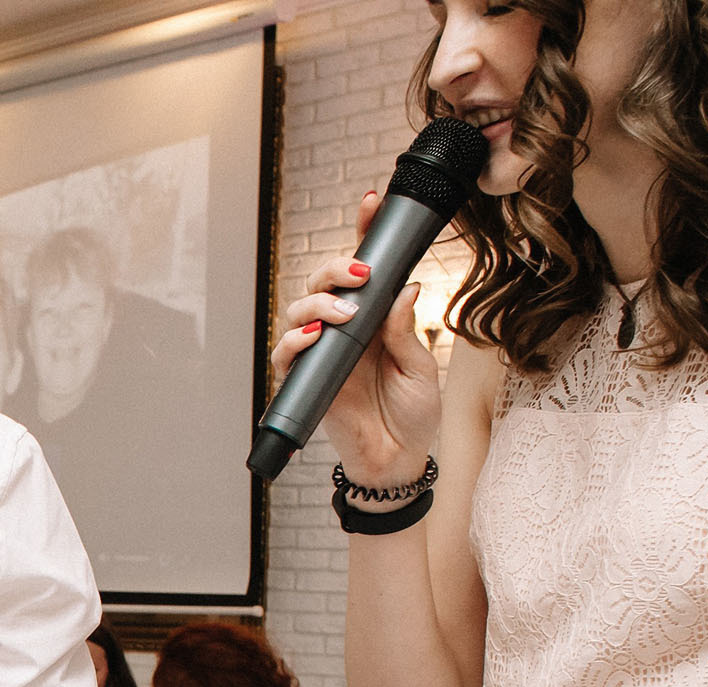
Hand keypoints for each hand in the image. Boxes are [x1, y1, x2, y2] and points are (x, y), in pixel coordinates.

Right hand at [266, 190, 442, 487]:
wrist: (398, 461)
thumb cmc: (413, 416)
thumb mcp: (421, 368)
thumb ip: (406, 330)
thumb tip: (405, 287)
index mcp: (374, 319)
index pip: (365, 270)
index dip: (363, 234)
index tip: (370, 203)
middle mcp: (343, 330)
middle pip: (323, 282)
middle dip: (337, 268)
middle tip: (361, 274)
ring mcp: (322, 353)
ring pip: (298, 309)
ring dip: (317, 302)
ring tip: (342, 312)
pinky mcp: (306, 380)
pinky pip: (286, 353)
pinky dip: (294, 339)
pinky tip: (313, 334)